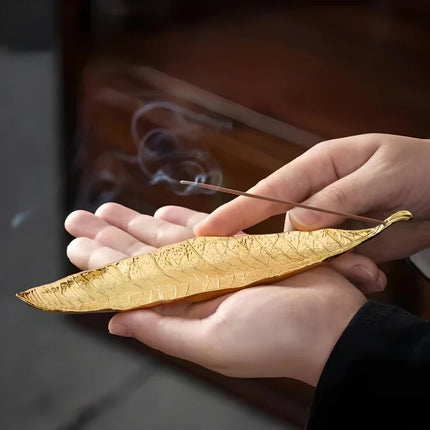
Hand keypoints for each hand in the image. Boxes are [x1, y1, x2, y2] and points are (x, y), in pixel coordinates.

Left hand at [64, 203, 382, 385]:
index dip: (101, 264)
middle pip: (141, 257)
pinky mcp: (240, 250)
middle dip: (109, 237)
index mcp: (183, 313)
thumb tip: (115, 321)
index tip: (74, 247)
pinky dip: (182, 221)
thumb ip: (162, 331)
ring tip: (106, 208)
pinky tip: (158, 213)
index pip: (131, 283)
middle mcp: (195, 290)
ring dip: (136, 223)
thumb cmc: (276, 339)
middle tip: (77, 218)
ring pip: (166, 240)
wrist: (333, 325)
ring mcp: (216, 267)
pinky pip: (205, 231)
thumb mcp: (212, 344)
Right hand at [195, 134, 429, 261]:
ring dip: (321, 265)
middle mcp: (316, 194)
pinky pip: (332, 261)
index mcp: (318, 167)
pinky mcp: (347, 242)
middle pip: (282, 226)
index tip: (205, 231)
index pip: (268, 191)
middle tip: (259, 264)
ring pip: (306, 249)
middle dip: (274, 247)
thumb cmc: (422, 169)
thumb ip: (338, 198)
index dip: (236, 212)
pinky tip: (369, 275)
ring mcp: (331, 220)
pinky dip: (346, 272)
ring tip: (352, 272)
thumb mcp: (382, 176)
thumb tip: (298, 223)